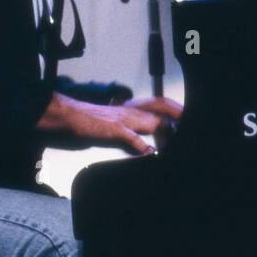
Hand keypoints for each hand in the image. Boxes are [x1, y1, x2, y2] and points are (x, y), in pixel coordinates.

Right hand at [37, 92, 180, 155]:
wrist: (69, 115)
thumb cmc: (87, 121)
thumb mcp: (111, 122)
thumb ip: (127, 129)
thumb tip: (140, 141)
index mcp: (130, 108)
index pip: (157, 104)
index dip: (173, 109)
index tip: (184, 118)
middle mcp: (130, 110)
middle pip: (160, 109)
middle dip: (176, 115)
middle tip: (188, 124)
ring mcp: (123, 119)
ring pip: (151, 122)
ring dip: (165, 131)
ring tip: (176, 141)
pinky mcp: (114, 129)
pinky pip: (132, 137)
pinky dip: (143, 146)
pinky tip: (151, 153)